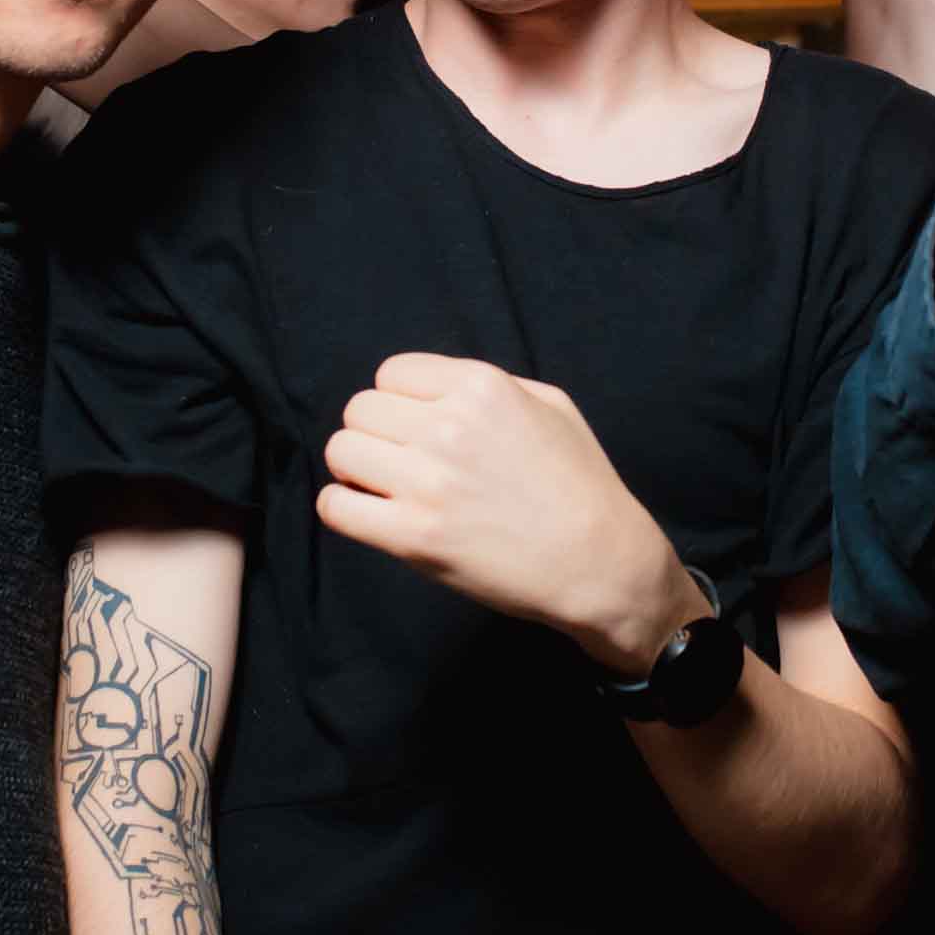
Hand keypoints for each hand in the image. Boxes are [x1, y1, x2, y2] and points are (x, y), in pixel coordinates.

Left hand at [317, 355, 695, 674]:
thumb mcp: (550, 405)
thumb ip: (487, 386)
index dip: (400, 401)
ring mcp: (428, 483)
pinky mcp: (414, 536)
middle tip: (400, 459)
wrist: (598, 561)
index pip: (392, 373)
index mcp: (481, 387)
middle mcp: (449, 428)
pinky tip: (370, 514)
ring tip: (384, 486)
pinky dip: (343, 508)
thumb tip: (430, 389)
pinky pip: (336, 507)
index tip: (416, 426)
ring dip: (356, 468)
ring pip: (341, 451)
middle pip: (360, 409)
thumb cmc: (580, 483)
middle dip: (375, 432)